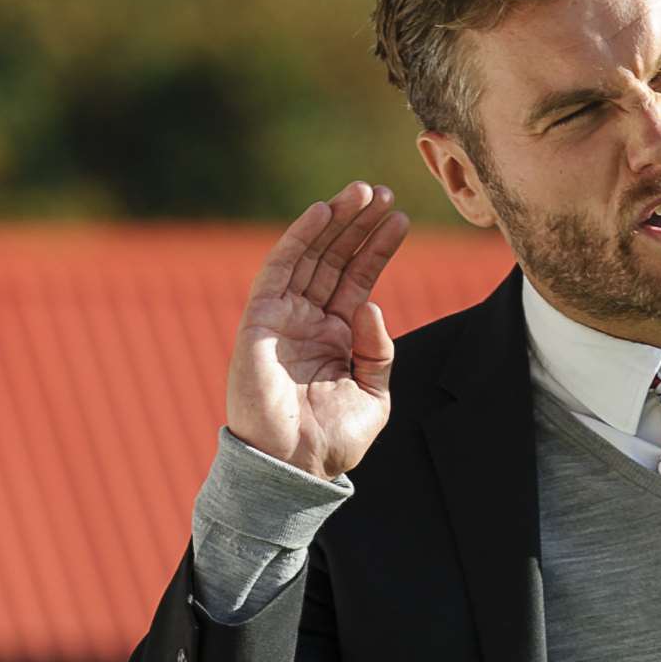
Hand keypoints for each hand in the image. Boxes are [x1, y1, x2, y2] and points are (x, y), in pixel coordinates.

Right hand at [226, 183, 409, 479]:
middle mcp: (309, 320)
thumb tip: (371, 304)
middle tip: (382, 191)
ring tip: (362, 192)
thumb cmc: (331, 440)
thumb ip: (377, 351)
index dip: (378, 247)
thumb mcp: (373, 394)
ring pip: (311, 255)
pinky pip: (279, 270)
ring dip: (335, 221)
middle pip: (336, 258)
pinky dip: (298, 238)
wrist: (293, 469)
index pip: (358, 278)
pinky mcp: (260, 320)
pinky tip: (321, 212)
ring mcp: (284, 317)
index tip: (400, 218)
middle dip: (359, 224)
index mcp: (336, 335)